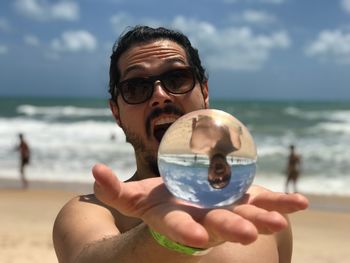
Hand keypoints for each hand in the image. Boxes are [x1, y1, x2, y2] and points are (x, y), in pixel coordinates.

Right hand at [92, 163, 307, 248]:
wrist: (188, 205)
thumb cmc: (160, 202)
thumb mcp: (137, 197)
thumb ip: (116, 190)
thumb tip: (94, 171)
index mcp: (177, 216)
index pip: (178, 227)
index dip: (185, 232)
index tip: (198, 240)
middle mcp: (203, 217)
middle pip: (217, 224)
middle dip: (232, 228)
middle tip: (249, 235)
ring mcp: (226, 208)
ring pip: (245, 214)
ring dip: (263, 216)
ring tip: (280, 221)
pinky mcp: (243, 199)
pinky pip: (263, 199)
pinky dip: (281, 202)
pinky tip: (301, 204)